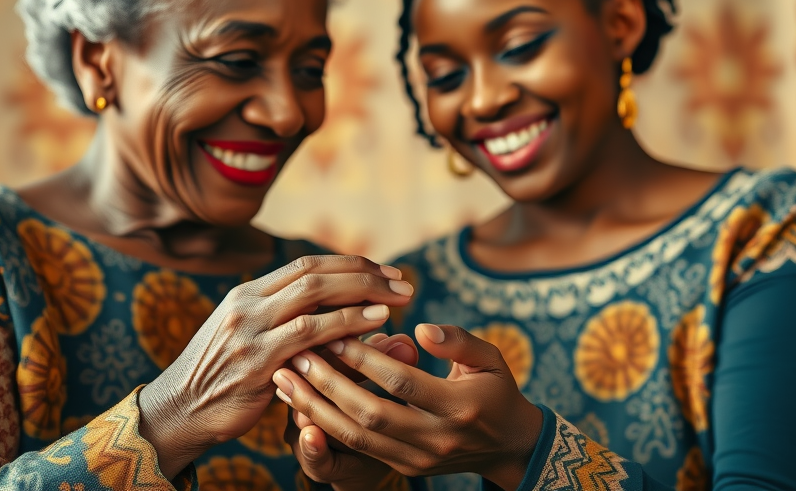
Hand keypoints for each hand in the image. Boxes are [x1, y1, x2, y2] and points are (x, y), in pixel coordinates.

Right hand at [137, 255, 414, 478]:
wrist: (178, 412)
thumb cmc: (224, 380)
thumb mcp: (250, 339)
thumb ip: (289, 323)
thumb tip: (344, 311)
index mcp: (247, 294)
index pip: (305, 265)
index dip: (349, 264)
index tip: (385, 270)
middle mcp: (247, 304)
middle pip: (313, 272)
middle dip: (363, 272)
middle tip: (402, 280)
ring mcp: (248, 330)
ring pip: (313, 295)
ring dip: (362, 292)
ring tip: (398, 297)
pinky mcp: (256, 361)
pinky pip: (308, 334)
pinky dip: (346, 323)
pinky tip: (375, 321)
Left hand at [273, 324, 542, 490]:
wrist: (509, 446)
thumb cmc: (497, 389)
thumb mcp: (491, 358)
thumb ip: (459, 341)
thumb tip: (420, 328)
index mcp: (460, 407)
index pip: (402, 383)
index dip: (365, 359)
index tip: (335, 333)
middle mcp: (436, 438)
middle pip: (371, 414)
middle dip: (329, 385)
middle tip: (298, 354)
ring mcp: (418, 458)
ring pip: (357, 437)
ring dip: (316, 408)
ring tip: (287, 379)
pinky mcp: (404, 467)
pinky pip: (358, 448)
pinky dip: (326, 425)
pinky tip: (301, 403)